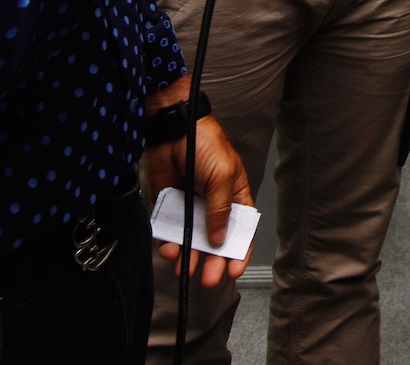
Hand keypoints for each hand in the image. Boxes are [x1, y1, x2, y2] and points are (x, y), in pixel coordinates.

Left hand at [143, 109, 254, 287]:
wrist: (171, 129)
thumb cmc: (206, 144)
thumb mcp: (223, 176)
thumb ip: (221, 208)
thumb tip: (219, 239)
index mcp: (234, 197)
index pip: (241, 230)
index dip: (239, 251)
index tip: (234, 270)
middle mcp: (212, 206)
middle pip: (215, 242)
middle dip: (212, 262)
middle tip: (209, 279)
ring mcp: (189, 208)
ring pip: (190, 240)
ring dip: (189, 257)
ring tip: (185, 269)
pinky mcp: (168, 207)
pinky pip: (168, 231)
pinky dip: (168, 242)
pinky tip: (169, 248)